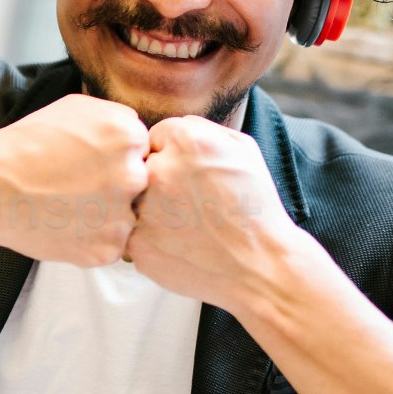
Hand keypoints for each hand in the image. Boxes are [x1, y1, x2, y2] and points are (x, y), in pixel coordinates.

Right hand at [0, 92, 151, 269]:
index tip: (91, 165)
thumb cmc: (26, 144)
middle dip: (114, 187)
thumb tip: (137, 132)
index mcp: (129, 136)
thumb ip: (116, 117)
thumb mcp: (75, 107)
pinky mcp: (106, 248)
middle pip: (139, 185)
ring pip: (126, 217)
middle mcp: (133, 175)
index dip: (115, 159)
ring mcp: (121, 215)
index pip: (142, 152)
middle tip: (79, 188)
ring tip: (69, 207)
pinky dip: (90, 240)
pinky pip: (110, 245)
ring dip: (105, 216)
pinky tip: (65, 225)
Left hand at [128, 110, 306, 315]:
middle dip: (158, 181)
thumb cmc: (254, 207)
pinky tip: (179, 244)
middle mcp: (160, 170)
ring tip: (185, 225)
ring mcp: (144, 209)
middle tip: (187, 202)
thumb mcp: (242, 149)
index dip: (172, 156)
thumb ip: (200, 128)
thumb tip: (168, 129)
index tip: (191, 177)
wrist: (260, 265)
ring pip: (132, 200)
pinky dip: (150, 238)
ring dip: (151, 209)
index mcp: (185, 140)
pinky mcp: (138, 244)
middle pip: (139, 166)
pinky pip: (131, 233)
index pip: (155, 137)